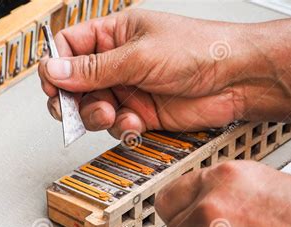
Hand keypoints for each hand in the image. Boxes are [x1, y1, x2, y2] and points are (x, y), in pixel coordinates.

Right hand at [38, 10, 290, 137]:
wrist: (236, 80)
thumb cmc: (200, 50)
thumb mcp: (139, 56)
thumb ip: (94, 69)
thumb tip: (56, 71)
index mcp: (114, 35)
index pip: (69, 47)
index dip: (57, 67)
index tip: (53, 85)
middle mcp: (118, 63)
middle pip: (76, 84)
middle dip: (74, 99)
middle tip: (75, 108)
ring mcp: (129, 89)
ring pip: (93, 109)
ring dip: (98, 116)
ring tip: (111, 114)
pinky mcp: (141, 113)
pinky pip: (116, 125)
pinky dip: (122, 128)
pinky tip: (135, 122)